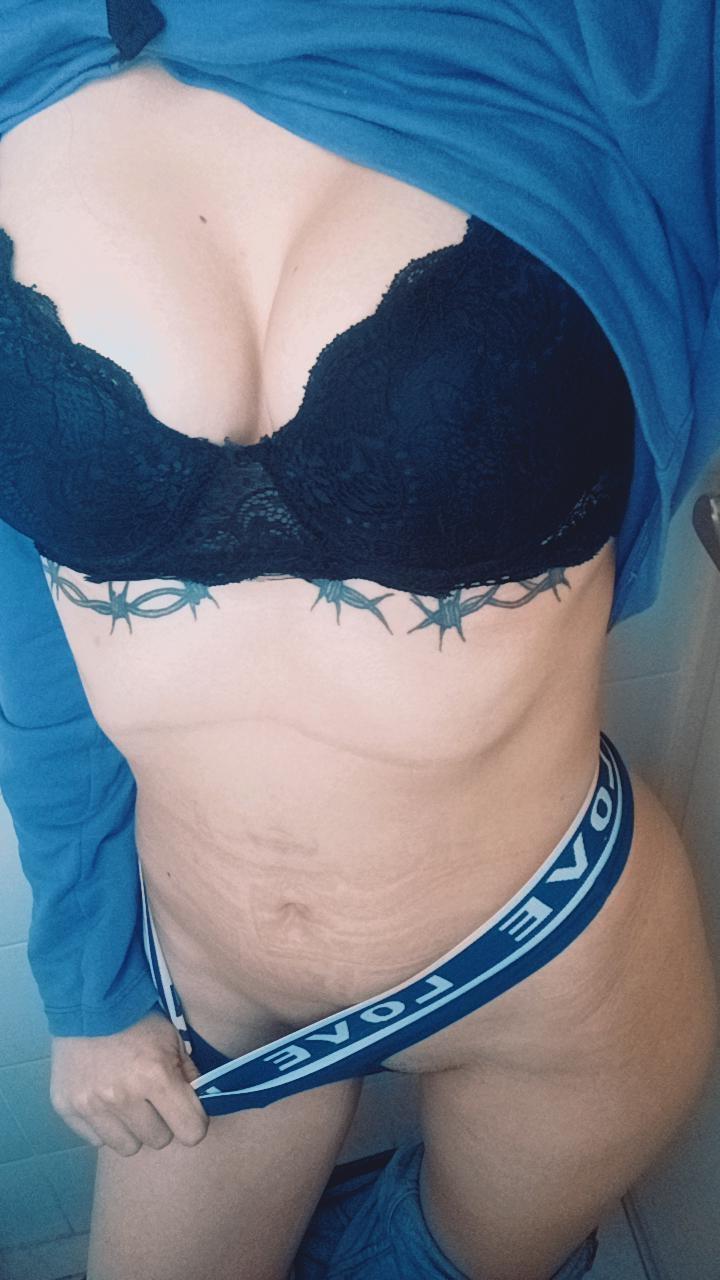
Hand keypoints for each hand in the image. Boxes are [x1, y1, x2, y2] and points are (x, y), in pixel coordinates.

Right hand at [50, 1008, 209, 1155]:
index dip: (194, 1122)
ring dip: (132, 1129)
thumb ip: (189, 1075)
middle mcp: (122, 1097)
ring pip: (127, 1147)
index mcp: (155, 1077)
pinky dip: (104, 1125)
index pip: (191, 1132)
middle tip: (153, 1100)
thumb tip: (198, 1105)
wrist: (87, 1001)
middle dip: (162, 1123)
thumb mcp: (173, 1039)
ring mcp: (90, 1105)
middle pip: (159, 1140)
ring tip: (128, 1102)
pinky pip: (96, 1140)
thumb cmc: (138, 1019)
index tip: (187, 1111)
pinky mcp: (66, 1108)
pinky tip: (104, 1099)